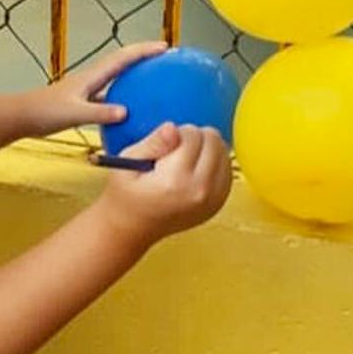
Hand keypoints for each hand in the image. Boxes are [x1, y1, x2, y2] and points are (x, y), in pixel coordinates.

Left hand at [21, 41, 167, 136]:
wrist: (21, 116)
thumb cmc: (45, 113)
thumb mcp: (75, 113)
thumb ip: (99, 113)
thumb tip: (125, 112)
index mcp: (91, 77)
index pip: (122, 58)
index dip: (143, 51)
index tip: (165, 47)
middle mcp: (90, 79)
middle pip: (121, 62)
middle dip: (143, 56)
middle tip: (165, 55)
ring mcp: (85, 90)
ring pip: (115, 78)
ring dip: (133, 74)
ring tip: (153, 78)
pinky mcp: (81, 102)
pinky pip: (107, 96)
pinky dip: (121, 97)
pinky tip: (130, 110)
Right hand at [96, 122, 231, 246]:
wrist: (131, 227)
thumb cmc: (125, 193)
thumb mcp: (128, 162)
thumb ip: (153, 143)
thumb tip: (173, 127)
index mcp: (176, 180)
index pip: (192, 135)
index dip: (176, 132)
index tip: (162, 145)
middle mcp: (200, 191)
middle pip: (213, 141)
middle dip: (194, 137)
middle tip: (173, 150)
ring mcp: (213, 200)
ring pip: (224, 153)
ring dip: (206, 149)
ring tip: (183, 159)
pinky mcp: (218, 204)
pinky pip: (227, 169)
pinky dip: (213, 162)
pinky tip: (194, 168)